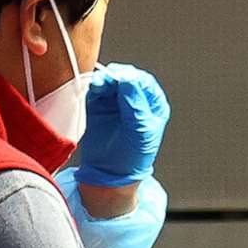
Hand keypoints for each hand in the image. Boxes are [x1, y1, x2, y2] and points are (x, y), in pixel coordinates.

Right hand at [73, 64, 170, 189]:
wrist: (110, 172)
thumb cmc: (132, 156)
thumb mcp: (140, 131)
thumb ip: (135, 105)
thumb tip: (129, 79)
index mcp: (152, 105)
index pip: (144, 83)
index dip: (134, 78)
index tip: (123, 79)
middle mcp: (135, 99)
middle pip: (127, 78)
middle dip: (118, 76)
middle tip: (108, 78)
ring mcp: (117, 100)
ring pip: (112, 81)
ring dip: (105, 79)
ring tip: (100, 83)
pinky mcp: (100, 104)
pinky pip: (98, 89)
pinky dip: (96, 85)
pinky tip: (95, 86)